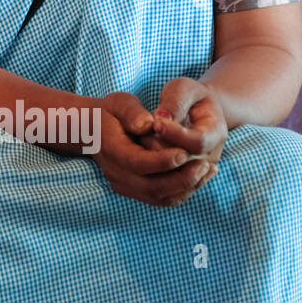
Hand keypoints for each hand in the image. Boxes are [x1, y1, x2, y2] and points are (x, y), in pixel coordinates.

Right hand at [91, 91, 206, 207]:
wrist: (94, 130)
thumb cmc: (111, 113)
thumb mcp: (119, 103)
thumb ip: (132, 112)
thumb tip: (148, 124)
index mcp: (112, 150)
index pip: (138, 163)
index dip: (163, 161)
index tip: (184, 152)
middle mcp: (116, 173)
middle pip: (152, 187)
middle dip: (182, 179)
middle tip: (205, 165)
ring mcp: (125, 186)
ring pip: (160, 197)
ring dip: (186, 187)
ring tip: (207, 171)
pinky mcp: (135, 191)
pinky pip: (162, 199)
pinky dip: (182, 191)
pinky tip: (199, 176)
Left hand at [143, 78, 226, 204]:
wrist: (197, 111)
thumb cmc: (188, 96)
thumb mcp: (184, 88)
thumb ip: (175, 101)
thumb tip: (162, 119)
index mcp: (216, 131)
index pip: (197, 142)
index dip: (174, 134)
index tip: (156, 121)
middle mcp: (210, 156)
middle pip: (184, 163)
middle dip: (159, 148)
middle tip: (142, 133)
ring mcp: (198, 171)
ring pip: (174, 179)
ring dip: (153, 162)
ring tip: (142, 142)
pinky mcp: (185, 179)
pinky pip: (168, 189)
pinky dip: (151, 175)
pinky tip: (140, 156)